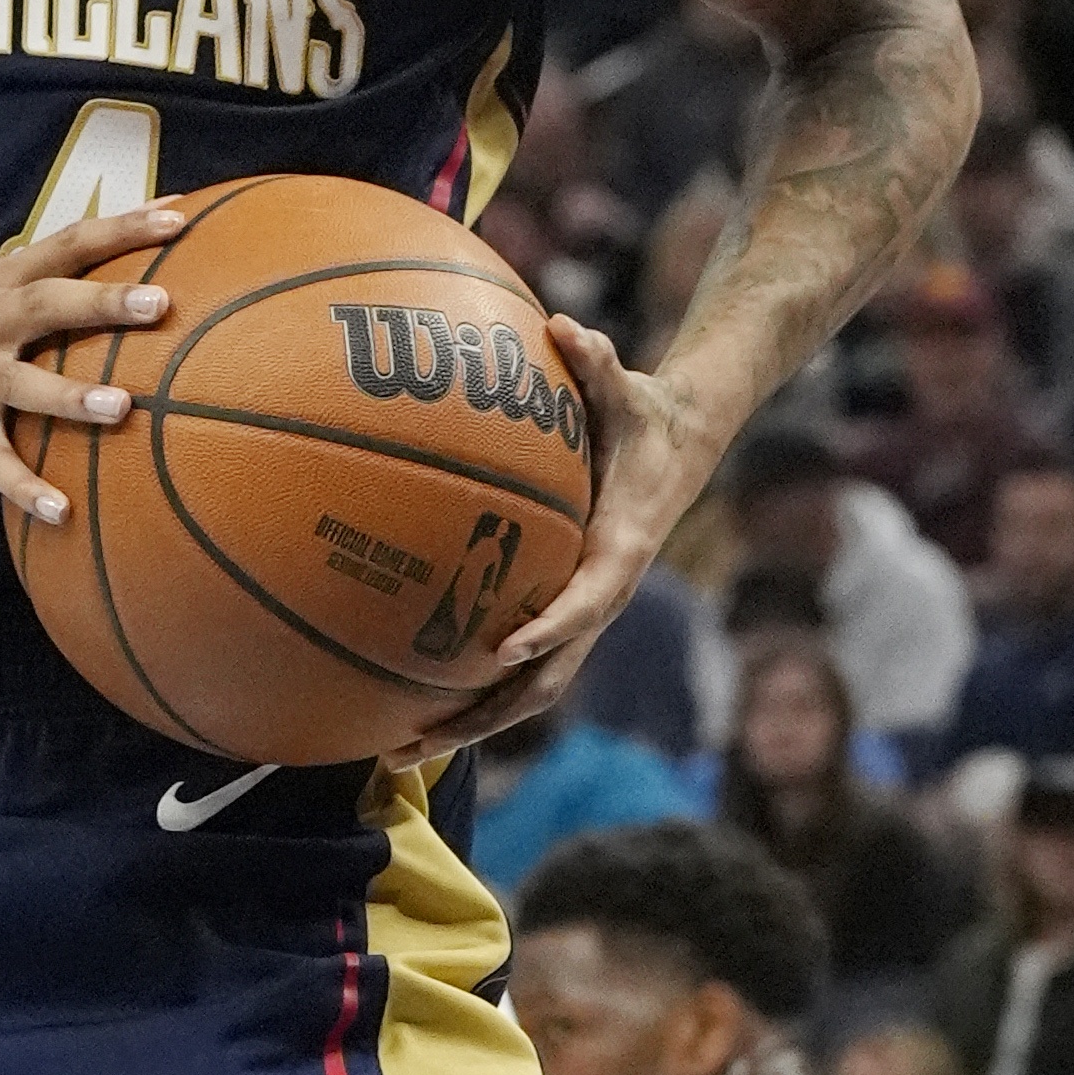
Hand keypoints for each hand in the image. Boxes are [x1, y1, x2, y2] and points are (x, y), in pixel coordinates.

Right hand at [0, 206, 184, 521]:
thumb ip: (56, 286)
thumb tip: (148, 272)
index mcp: (3, 283)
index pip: (68, 243)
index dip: (121, 228)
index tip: (178, 218)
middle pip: (46, 303)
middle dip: (103, 300)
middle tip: (160, 302)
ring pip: (20, 383)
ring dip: (69, 395)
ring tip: (121, 407)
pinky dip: (24, 485)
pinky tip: (61, 510)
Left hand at [389, 314, 711, 760]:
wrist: (680, 448)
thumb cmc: (644, 417)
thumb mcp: (630, 388)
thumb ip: (601, 362)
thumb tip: (565, 323)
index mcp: (620, 550)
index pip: (586, 600)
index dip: (547, 627)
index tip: (500, 649)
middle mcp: (600, 598)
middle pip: (545, 677)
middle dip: (482, 714)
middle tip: (416, 739)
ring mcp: (580, 615)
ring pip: (525, 690)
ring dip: (465, 725)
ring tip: (392, 751)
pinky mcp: (561, 613)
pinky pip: (512, 666)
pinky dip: (467, 692)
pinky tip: (404, 703)